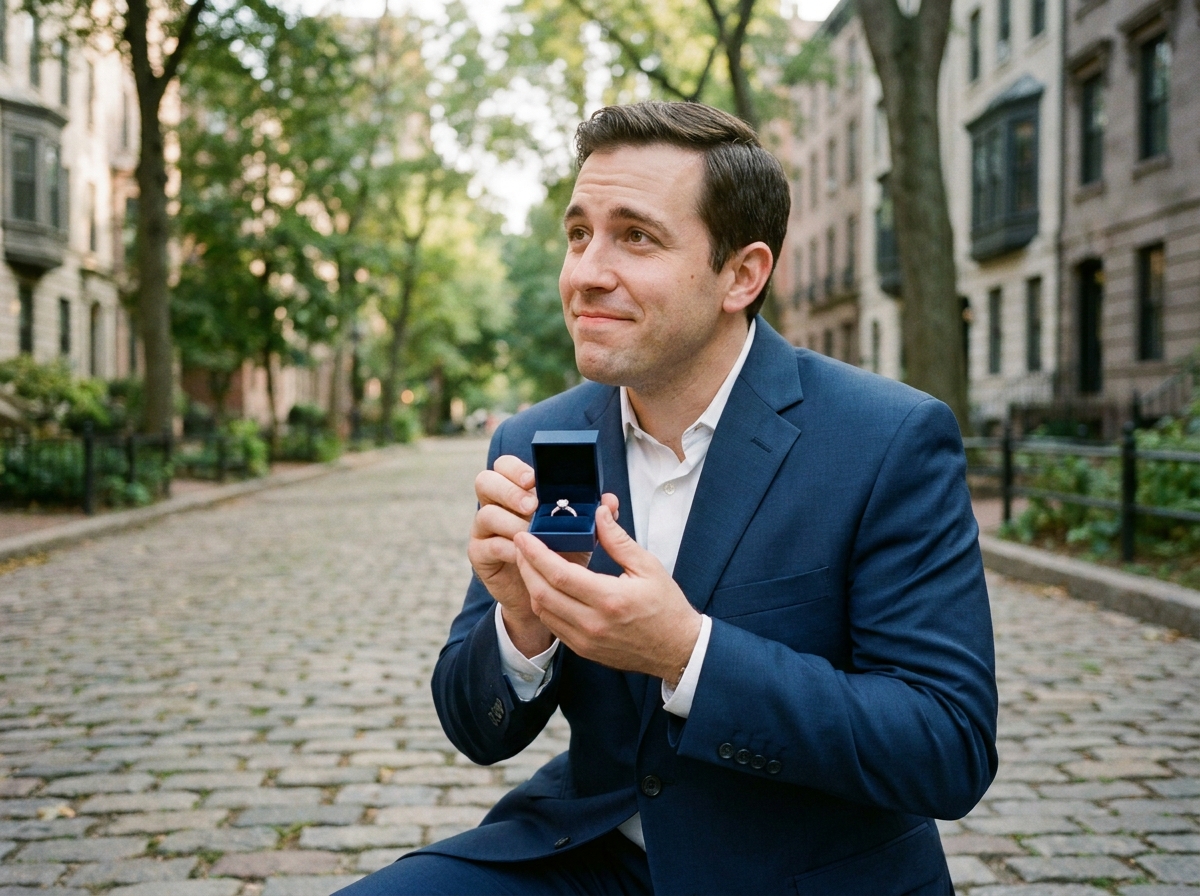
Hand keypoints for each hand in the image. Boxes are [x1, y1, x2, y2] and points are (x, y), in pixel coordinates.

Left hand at [513, 501, 701, 683]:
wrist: (677, 649)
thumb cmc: (666, 607)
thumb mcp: (648, 566)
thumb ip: (618, 540)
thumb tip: (599, 512)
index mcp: (610, 599)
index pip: (559, 574)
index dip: (536, 554)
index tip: (525, 536)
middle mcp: (593, 623)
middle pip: (542, 593)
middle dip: (525, 566)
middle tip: (520, 545)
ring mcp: (586, 640)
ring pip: (542, 611)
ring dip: (531, 585)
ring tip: (529, 563)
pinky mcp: (583, 650)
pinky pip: (552, 625)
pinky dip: (542, 604)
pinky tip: (544, 586)